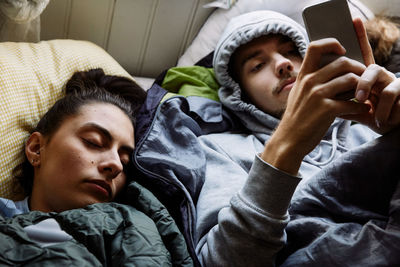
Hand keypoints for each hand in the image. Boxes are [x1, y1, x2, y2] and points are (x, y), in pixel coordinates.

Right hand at [262, 38, 369, 174]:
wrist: (289, 140)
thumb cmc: (297, 117)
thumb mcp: (298, 94)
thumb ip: (311, 80)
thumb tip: (333, 69)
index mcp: (303, 76)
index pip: (316, 46)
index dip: (332, 43)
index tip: (342, 51)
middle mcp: (309, 82)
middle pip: (342, 62)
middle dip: (358, 68)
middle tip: (363, 78)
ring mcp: (317, 95)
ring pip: (351, 79)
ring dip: (362, 87)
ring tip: (363, 95)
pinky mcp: (326, 110)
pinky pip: (352, 102)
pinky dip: (361, 107)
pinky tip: (362, 110)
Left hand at [342, 18, 399, 133]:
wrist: (391, 129)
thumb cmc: (372, 116)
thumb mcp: (355, 108)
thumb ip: (341, 101)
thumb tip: (321, 97)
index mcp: (366, 77)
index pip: (362, 54)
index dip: (360, 37)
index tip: (354, 20)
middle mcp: (380, 75)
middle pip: (369, 68)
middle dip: (362, 83)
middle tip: (358, 96)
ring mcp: (393, 82)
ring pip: (383, 84)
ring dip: (373, 99)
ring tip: (368, 109)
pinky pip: (393, 99)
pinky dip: (384, 113)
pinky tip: (381, 120)